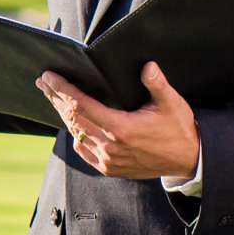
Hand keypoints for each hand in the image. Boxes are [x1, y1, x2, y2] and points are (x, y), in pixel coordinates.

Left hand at [39, 64, 201, 182]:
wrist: (190, 160)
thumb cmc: (179, 129)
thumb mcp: (172, 104)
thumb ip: (157, 84)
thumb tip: (147, 66)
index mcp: (121, 128)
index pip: (80, 105)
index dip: (62, 89)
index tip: (49, 76)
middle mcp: (110, 145)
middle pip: (72, 118)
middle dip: (55, 98)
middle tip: (43, 82)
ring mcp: (108, 159)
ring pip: (76, 133)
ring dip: (62, 114)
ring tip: (53, 98)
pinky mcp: (110, 168)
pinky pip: (84, 150)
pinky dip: (75, 135)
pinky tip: (70, 124)